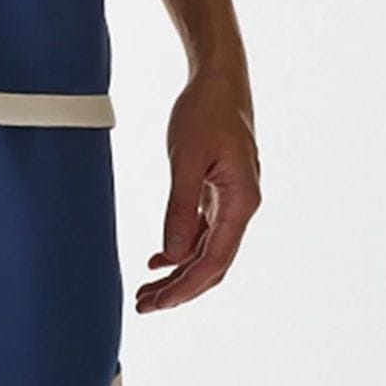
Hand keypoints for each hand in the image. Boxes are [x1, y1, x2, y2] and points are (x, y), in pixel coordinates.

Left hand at [135, 69, 260, 311]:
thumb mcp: (186, 158)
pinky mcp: (220, 190)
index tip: (156, 304)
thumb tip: (174, 255)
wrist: (220, 80)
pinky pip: (204, 231)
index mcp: (241, 203)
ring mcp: (232, 200)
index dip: (185, 288)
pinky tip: (160, 259)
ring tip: (147, 290)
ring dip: (179, 272)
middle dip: (180, 289)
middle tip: (144, 305)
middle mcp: (242, 207)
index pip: (214, 262)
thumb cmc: (205, 111)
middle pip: (213, 264)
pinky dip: (183, 248)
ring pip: (208, 250)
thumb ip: (181, 208)